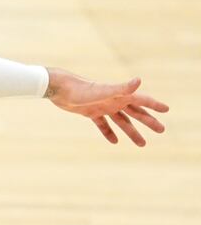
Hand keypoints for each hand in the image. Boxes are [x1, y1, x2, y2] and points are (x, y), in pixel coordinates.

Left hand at [45, 68, 168, 146]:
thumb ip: (121, 88)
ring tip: (142, 144)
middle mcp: (113, 100)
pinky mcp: (90, 112)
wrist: (59, 88)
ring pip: (121, 121)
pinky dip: (109, 132)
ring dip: (132, 131)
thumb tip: (139, 80)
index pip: (141, 100)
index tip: (166, 110)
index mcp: (119, 95)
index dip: (154, 105)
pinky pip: (103, 124)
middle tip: (162, 130)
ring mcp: (102, 106)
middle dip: (148, 121)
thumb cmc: (80, 89)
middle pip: (135, 112)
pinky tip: (115, 141)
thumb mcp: (103, 91)